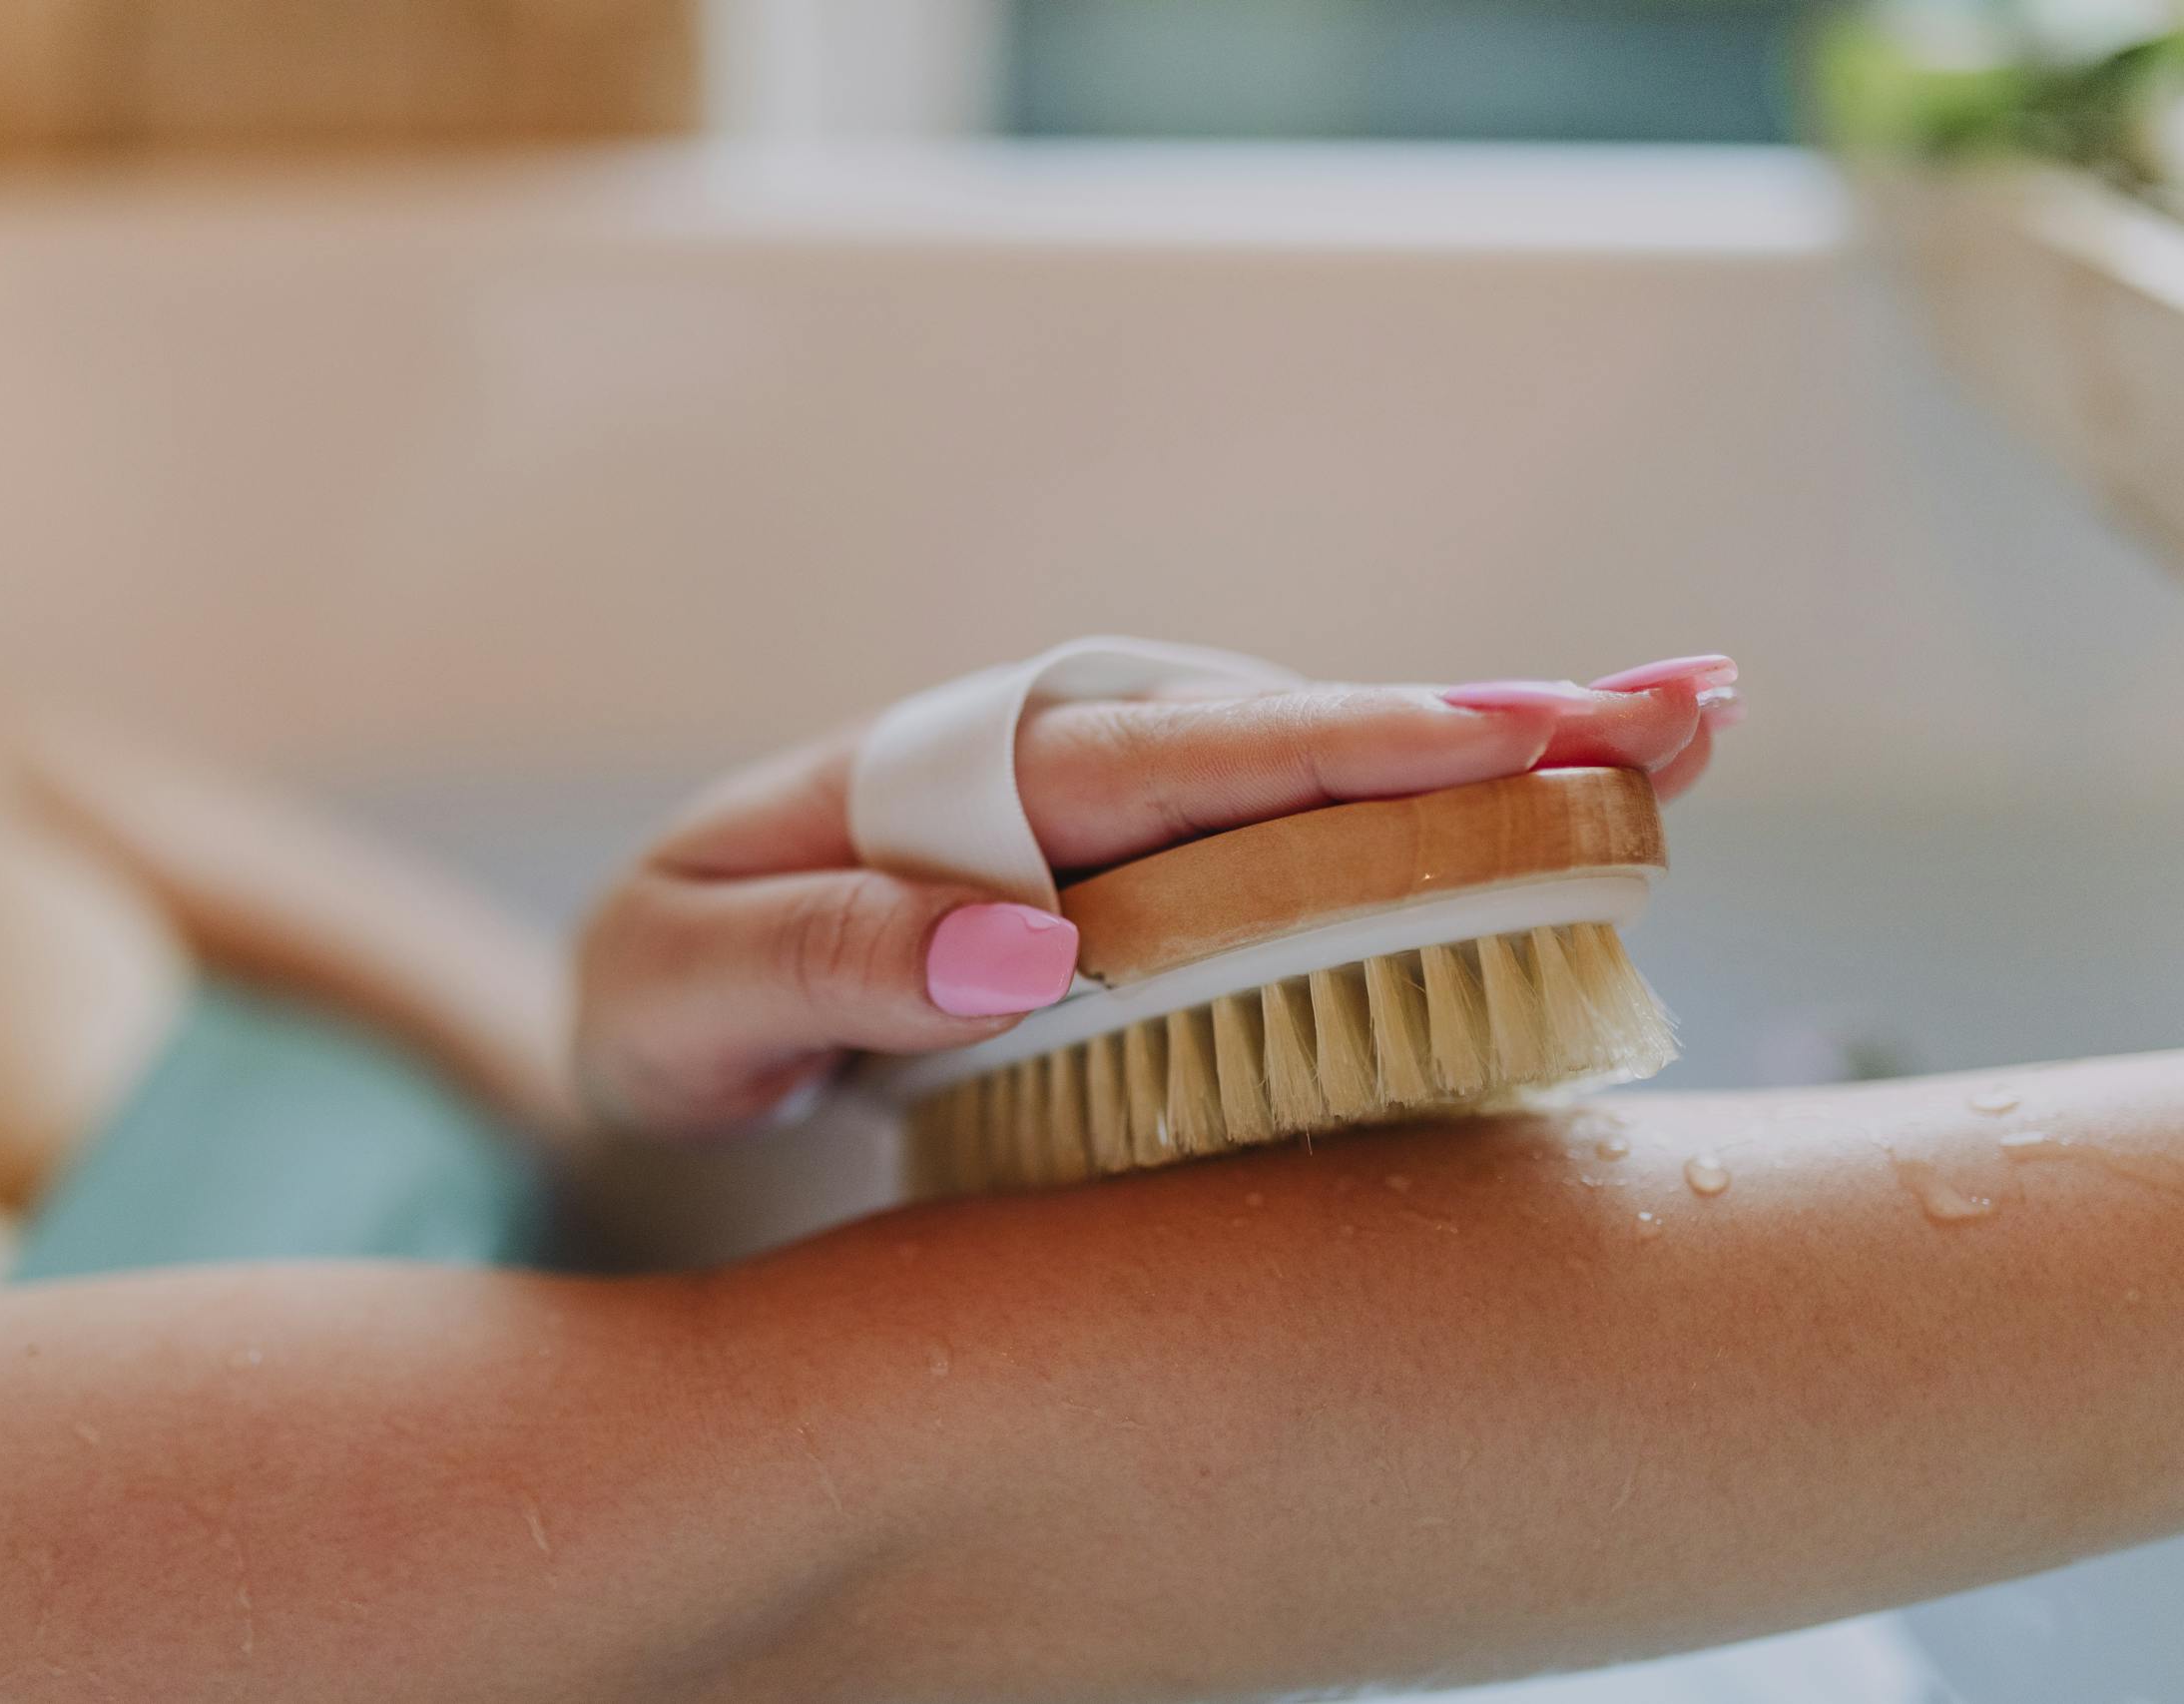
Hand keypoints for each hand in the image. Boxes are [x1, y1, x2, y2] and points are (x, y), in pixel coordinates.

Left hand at [573, 655, 1736, 1135]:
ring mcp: (1118, 833)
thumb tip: (1030, 947)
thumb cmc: (669, 1013)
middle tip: (1669, 713)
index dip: (1309, 754)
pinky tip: (1586, 806)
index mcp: (935, 779)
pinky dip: (1443, 832)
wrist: (666, 1041)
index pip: (1138, 760)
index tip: (1476, 747)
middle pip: (1276, 741)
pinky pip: (1308, 855)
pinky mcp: (1159, 898)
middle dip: (1471, 725)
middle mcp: (1053, 779)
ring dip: (1502, 760)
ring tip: (1681, 735)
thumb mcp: (686, 991)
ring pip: (1322, 785)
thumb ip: (824, 956)